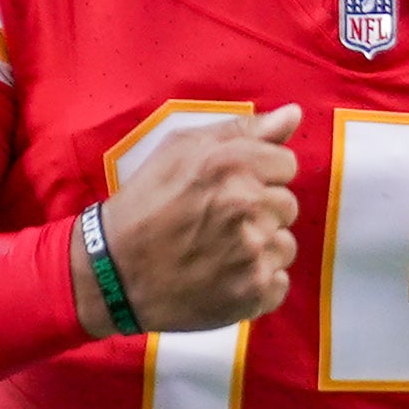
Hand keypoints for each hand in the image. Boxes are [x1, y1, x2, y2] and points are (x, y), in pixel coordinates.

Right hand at [97, 108, 299, 334]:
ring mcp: (252, 254)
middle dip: (260, 211)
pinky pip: (279, 284)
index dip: (261, 175)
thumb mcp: (182, 148)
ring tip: (220, 251)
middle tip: (219, 222)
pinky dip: (257, 284)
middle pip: (288, 205)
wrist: (114, 270)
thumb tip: (294, 114)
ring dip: (260, 248)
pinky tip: (225, 277)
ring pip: (284, 245)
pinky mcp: (252, 293)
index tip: (232, 189)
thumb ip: (244, 129)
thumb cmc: (146, 203)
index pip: (287, 164)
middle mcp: (248, 206)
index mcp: (233, 165)